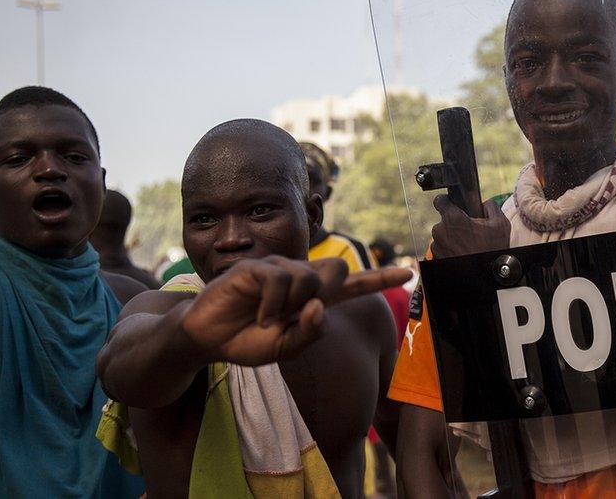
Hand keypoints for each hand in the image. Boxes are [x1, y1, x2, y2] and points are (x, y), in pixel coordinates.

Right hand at [180, 256, 410, 365]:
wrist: (208, 340)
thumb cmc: (247, 341)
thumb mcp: (285, 348)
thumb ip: (309, 332)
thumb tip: (320, 305)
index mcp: (311, 298)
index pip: (352, 285)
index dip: (379, 279)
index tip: (408, 272)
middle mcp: (299, 277)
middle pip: (337, 270)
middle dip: (322, 294)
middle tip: (288, 318)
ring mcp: (278, 268)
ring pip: (310, 277)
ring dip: (289, 306)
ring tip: (266, 319)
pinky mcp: (257, 267)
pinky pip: (280, 279)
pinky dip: (271, 305)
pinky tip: (256, 314)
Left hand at [430, 196, 510, 257]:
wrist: (486, 276)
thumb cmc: (492, 250)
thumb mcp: (500, 224)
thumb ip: (491, 207)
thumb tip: (484, 204)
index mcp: (453, 218)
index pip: (440, 200)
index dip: (448, 202)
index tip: (453, 206)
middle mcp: (440, 231)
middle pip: (444, 221)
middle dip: (455, 225)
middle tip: (470, 232)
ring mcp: (436, 246)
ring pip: (443, 236)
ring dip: (452, 238)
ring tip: (468, 246)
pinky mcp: (436, 258)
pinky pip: (442, 249)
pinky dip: (450, 250)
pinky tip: (463, 254)